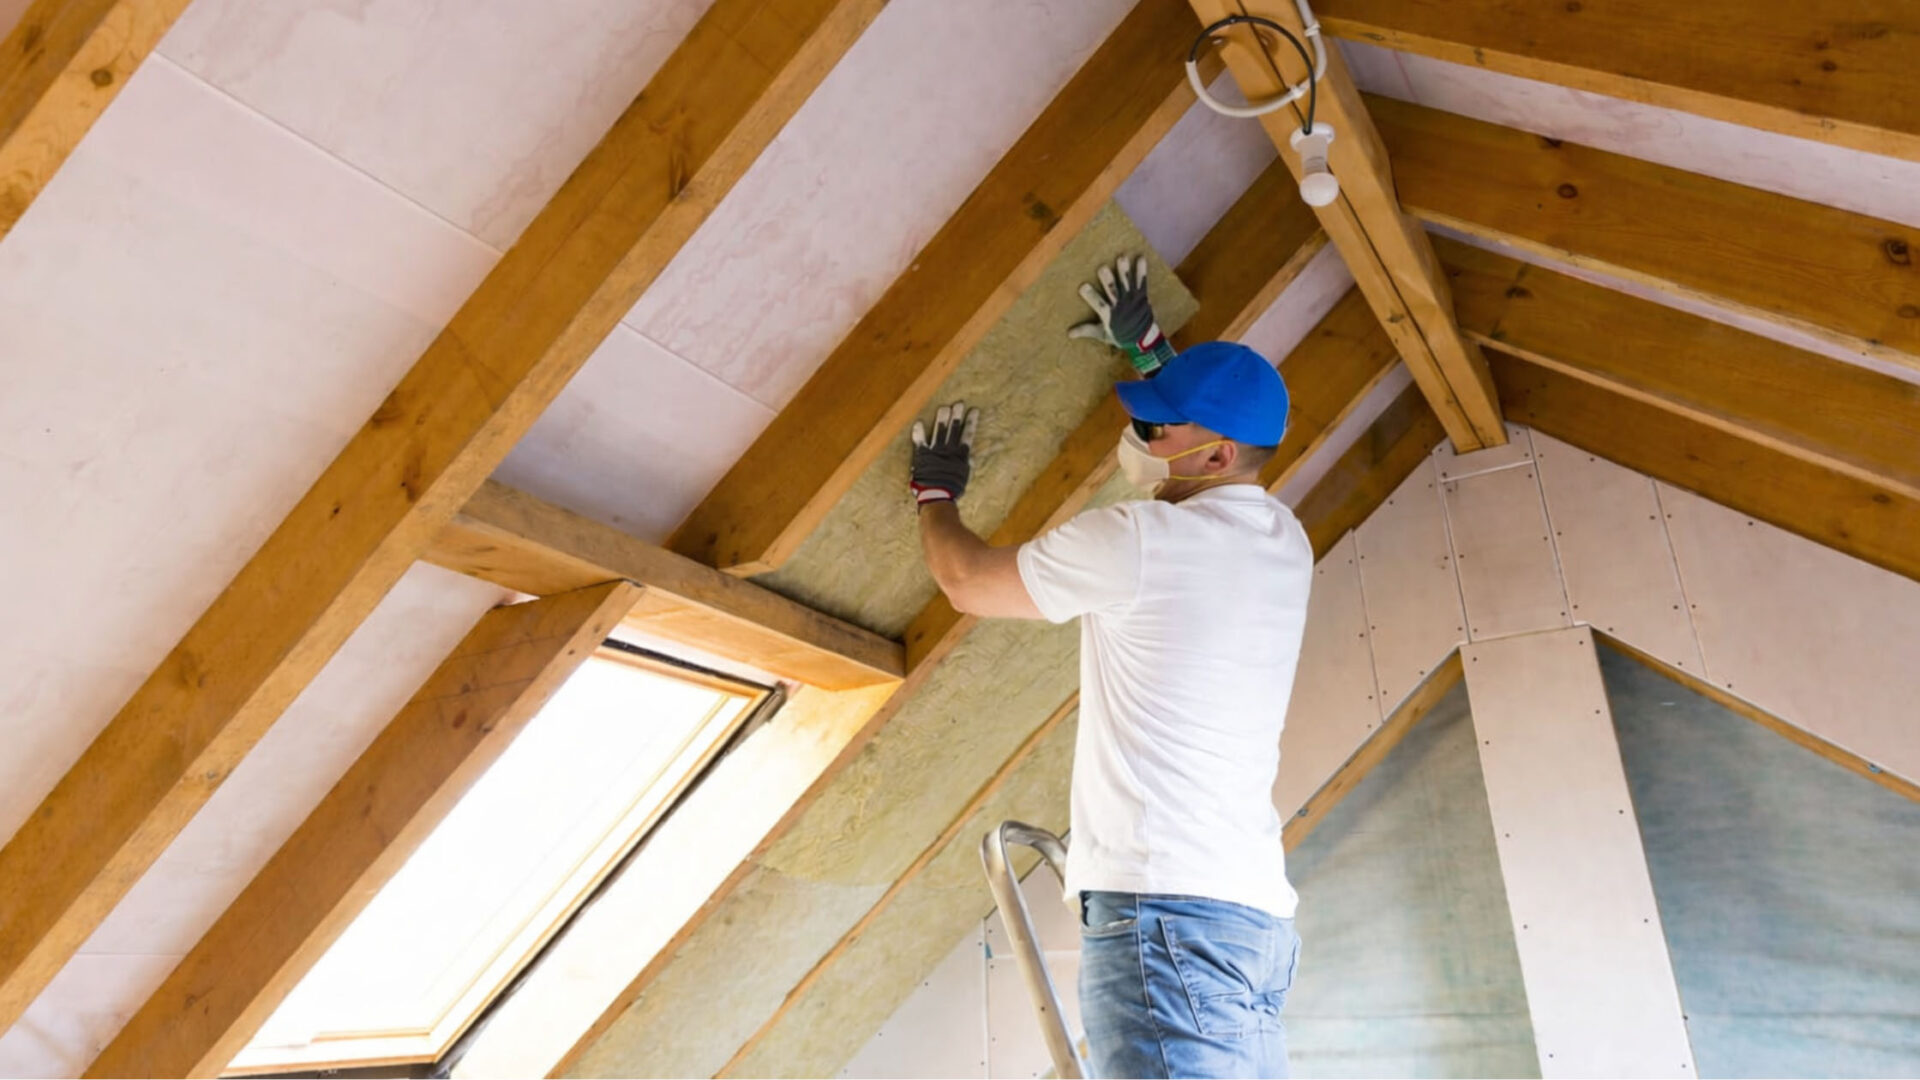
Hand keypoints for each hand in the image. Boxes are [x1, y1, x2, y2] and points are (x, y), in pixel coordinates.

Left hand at [910, 400, 979, 504]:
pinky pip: (920, 441)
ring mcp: (935, 452)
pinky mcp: (922, 455)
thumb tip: (972, 459)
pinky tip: (918, 422)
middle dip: (956, 415)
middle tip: (958, 403)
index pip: (967, 434)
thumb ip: (967, 466)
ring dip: (941, 419)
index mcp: (960, 455)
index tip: (973, 410)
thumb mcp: (963, 477)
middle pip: (954, 429)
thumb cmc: (951, 489)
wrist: (936, 495)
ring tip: (944, 407)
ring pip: (939, 431)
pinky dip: (919, 433)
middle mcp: (948, 450)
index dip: (971, 422)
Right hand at [1068, 254, 1176, 374]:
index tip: (1082, 286)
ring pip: (1126, 283)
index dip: (1091, 296)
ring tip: (1122, 258)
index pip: (1099, 304)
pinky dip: (1141, 271)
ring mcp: (1132, 299)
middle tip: (1102, 268)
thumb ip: (1086, 330)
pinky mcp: (1141, 295)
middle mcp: (1120, 305)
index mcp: (1109, 315)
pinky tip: (1140, 258)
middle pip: (1113, 291)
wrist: (1142, 339)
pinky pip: (1141, 282)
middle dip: (1108, 280)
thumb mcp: (1102, 335)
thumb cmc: (1120, 335)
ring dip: (1124, 271)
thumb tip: (1069, 333)